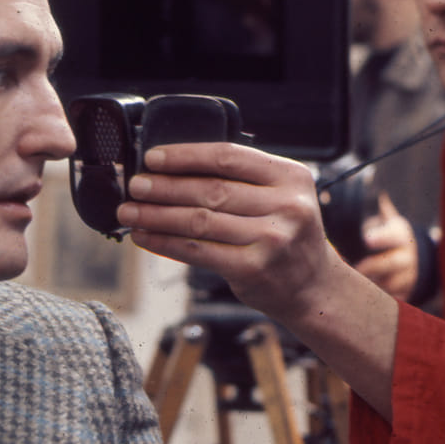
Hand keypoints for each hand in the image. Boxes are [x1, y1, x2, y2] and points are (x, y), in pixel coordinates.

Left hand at [117, 141, 400, 419]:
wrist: (313, 287)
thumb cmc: (287, 236)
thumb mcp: (282, 196)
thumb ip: (243, 180)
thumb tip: (174, 170)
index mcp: (291, 176)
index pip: (229, 156)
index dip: (186, 156)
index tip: (154, 158)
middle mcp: (286, 205)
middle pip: (211, 189)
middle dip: (165, 186)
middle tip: (135, 185)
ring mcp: (272, 238)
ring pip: (200, 221)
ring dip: (157, 215)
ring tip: (130, 212)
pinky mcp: (254, 268)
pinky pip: (199, 251)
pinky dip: (166, 243)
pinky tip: (146, 237)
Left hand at [354, 193, 417, 301]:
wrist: (414, 256)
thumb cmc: (388, 235)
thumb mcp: (385, 220)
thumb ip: (373, 209)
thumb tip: (363, 191)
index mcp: (400, 234)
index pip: (393, 235)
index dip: (381, 237)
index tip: (367, 238)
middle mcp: (408, 255)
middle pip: (393, 263)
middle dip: (373, 267)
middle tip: (355, 269)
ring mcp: (409, 275)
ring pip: (392, 284)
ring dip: (373, 285)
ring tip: (354, 285)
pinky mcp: (406, 292)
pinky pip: (394, 300)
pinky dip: (380, 301)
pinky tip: (365, 299)